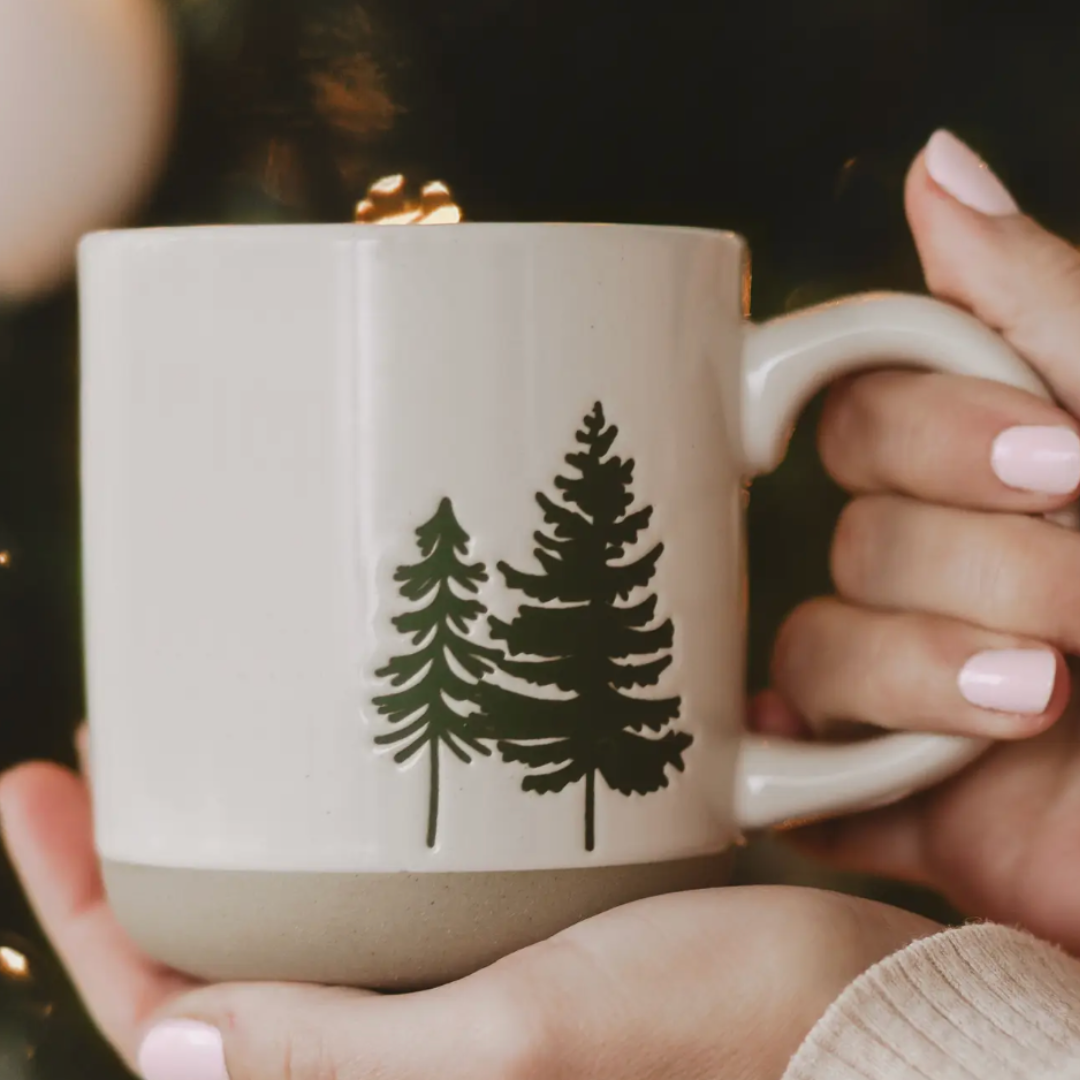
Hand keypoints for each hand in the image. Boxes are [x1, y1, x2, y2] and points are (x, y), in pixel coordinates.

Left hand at [0, 758, 934, 1079]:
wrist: (855, 1009)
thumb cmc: (718, 1026)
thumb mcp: (527, 1038)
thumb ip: (349, 1059)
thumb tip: (169, 1050)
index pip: (170, 1014)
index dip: (87, 905)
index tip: (36, 782)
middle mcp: (406, 1051)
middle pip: (223, 961)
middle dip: (146, 862)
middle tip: (110, 748)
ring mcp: (454, 996)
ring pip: (301, 922)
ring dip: (244, 838)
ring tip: (212, 745)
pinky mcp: (510, 946)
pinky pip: (385, 898)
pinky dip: (342, 833)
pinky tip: (344, 768)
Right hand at [751, 129, 1079, 949]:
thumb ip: (1046, 305)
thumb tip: (932, 166)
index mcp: (1016, 480)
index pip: (871, 413)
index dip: (930, 433)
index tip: (1062, 463)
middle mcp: (962, 573)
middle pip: (851, 529)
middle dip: (968, 561)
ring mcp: (928, 690)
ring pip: (817, 648)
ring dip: (924, 669)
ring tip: (1049, 699)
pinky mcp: (908, 804)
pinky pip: (801, 778)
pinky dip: (816, 779)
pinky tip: (846, 771)